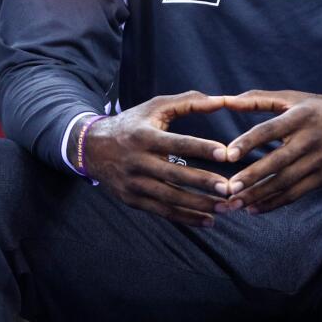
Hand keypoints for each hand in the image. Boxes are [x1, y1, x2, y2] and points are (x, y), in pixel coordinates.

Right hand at [80, 91, 230, 226]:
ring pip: (170, 198)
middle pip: (174, 175)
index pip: (177, 143)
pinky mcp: (132, 200)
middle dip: (203, 182)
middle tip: (230, 188)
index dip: (201, 148)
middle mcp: (137, 161)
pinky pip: (163, 212)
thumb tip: (220, 101)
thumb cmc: (132, 124)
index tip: (226, 154)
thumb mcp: (154, 107)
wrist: (91, 148)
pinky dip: (186, 218)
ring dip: (199, 205)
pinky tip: (209, 221)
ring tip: (226, 206)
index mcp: (144, 136)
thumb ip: (188, 102)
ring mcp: (133, 183)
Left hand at [217, 90, 321, 214]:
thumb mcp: (294, 98)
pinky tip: (255, 208)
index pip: (270, 130)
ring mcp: (319, 161)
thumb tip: (226, 100)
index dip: (249, 142)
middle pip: (278, 161)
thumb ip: (258, 99)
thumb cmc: (320, 110)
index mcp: (300, 116)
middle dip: (252, 176)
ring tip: (236, 203)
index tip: (228, 154)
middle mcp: (310, 139)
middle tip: (229, 188)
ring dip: (260, 194)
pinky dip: (275, 203)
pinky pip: (296, 193)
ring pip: (285, 182)